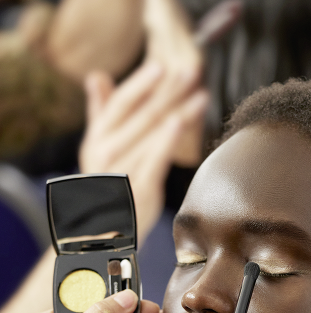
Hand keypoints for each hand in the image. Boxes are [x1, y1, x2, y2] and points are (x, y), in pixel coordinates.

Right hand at [79, 60, 207, 243]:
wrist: (102, 235)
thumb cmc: (106, 187)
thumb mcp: (98, 149)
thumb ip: (100, 112)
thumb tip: (97, 75)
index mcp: (98, 139)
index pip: (120, 104)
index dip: (140, 84)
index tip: (161, 65)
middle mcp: (108, 152)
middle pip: (142, 115)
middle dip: (168, 92)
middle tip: (191, 70)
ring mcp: (122, 171)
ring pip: (153, 134)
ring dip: (178, 112)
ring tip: (200, 94)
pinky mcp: (138, 190)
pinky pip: (153, 160)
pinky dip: (165, 140)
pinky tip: (179, 122)